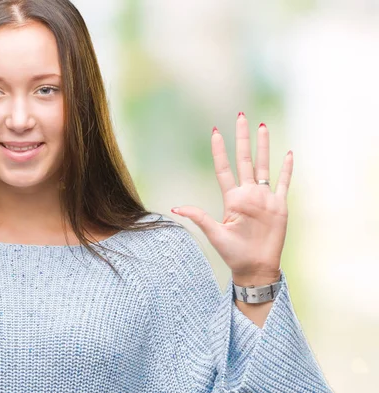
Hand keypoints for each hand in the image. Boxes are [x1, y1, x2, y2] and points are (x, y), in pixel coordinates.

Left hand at [171, 113, 291, 284]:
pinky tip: (288, 153)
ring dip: (263, 146)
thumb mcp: (214, 233)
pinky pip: (284, 183)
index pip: (224, 169)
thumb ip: (199, 217)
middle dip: (242, 138)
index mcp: (231, 198)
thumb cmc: (233, 253)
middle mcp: (248, 194)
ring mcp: (264, 198)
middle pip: (244, 160)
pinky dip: (286, 169)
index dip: (220, 151)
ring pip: (264, 166)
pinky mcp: (279, 206)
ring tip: (262, 126)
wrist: (254, 268)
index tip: (215, 132)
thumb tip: (176, 209)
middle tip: (241, 116)